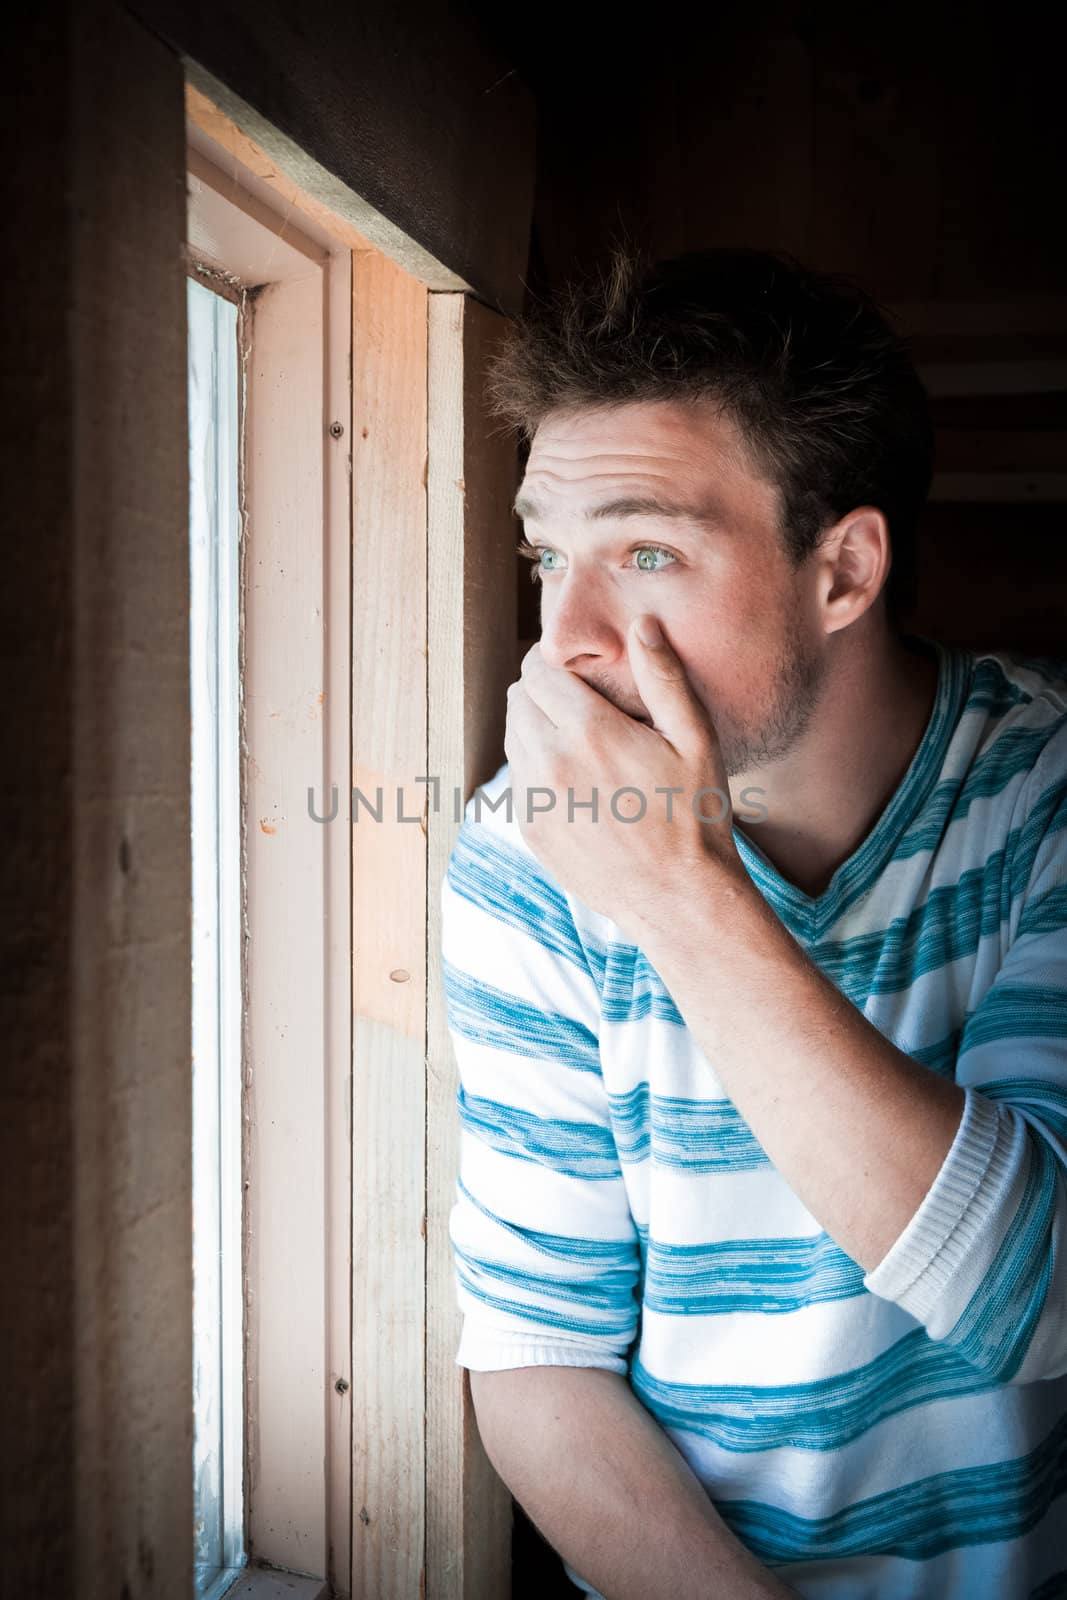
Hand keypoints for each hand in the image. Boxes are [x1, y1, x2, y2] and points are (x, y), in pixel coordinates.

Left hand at [503, 614, 745, 939]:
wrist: (678, 898)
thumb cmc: (696, 816)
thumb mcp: (695, 740)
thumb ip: (664, 677)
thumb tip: (642, 624)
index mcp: (589, 730)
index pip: (537, 670)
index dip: (553, 663)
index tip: (575, 672)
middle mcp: (551, 761)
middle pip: (519, 699)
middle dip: (542, 692)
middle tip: (579, 703)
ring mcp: (534, 799)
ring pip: (513, 737)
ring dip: (535, 728)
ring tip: (578, 740)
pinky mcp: (531, 828)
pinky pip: (517, 778)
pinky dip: (536, 768)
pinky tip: (576, 780)